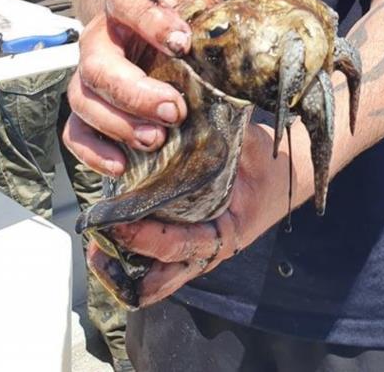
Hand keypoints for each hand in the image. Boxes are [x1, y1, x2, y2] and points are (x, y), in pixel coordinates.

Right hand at [63, 0, 223, 170]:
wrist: (146, 19)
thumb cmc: (174, 10)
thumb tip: (218, 27)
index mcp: (124, 2)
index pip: (128, 4)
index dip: (152, 23)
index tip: (182, 44)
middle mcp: (98, 38)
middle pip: (99, 66)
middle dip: (136, 93)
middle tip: (174, 110)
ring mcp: (87, 73)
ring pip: (83, 101)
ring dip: (119, 125)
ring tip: (157, 140)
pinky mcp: (86, 105)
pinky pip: (74, 132)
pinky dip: (92, 153)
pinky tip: (122, 164)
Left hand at [86, 121, 299, 307]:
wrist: (288, 175)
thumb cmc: (270, 163)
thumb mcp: (252, 146)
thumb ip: (224, 133)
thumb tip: (193, 107)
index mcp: (227, 231)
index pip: (181, 244)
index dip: (148, 237)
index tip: (120, 223)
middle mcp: (211, 248)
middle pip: (164, 276)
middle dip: (127, 269)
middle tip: (96, 250)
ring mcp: (200, 249)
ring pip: (159, 276)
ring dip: (127, 269)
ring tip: (96, 255)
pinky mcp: (191, 240)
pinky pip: (161, 261)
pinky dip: (136, 259)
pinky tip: (111, 246)